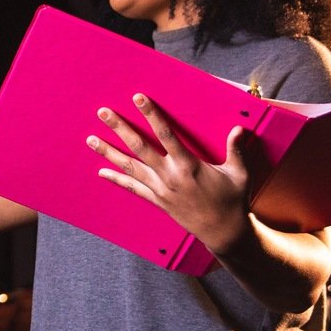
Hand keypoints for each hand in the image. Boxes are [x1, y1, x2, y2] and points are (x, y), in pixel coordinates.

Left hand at [87, 93, 254, 253]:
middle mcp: (169, 176)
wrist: (222, 232)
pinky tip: (101, 171)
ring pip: (130, 167)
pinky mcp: (157, 201)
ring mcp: (160, 189)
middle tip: (103, 112)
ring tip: (91, 139)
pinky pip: (133, 188)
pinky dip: (116, 179)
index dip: (151, 115)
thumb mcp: (239, 174)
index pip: (166, 134)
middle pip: (139, 147)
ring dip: (109, 152)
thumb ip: (237, 150)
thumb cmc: (232, 200)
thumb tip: (239, 129)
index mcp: (188, 166)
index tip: (138, 98)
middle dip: (120, 128)